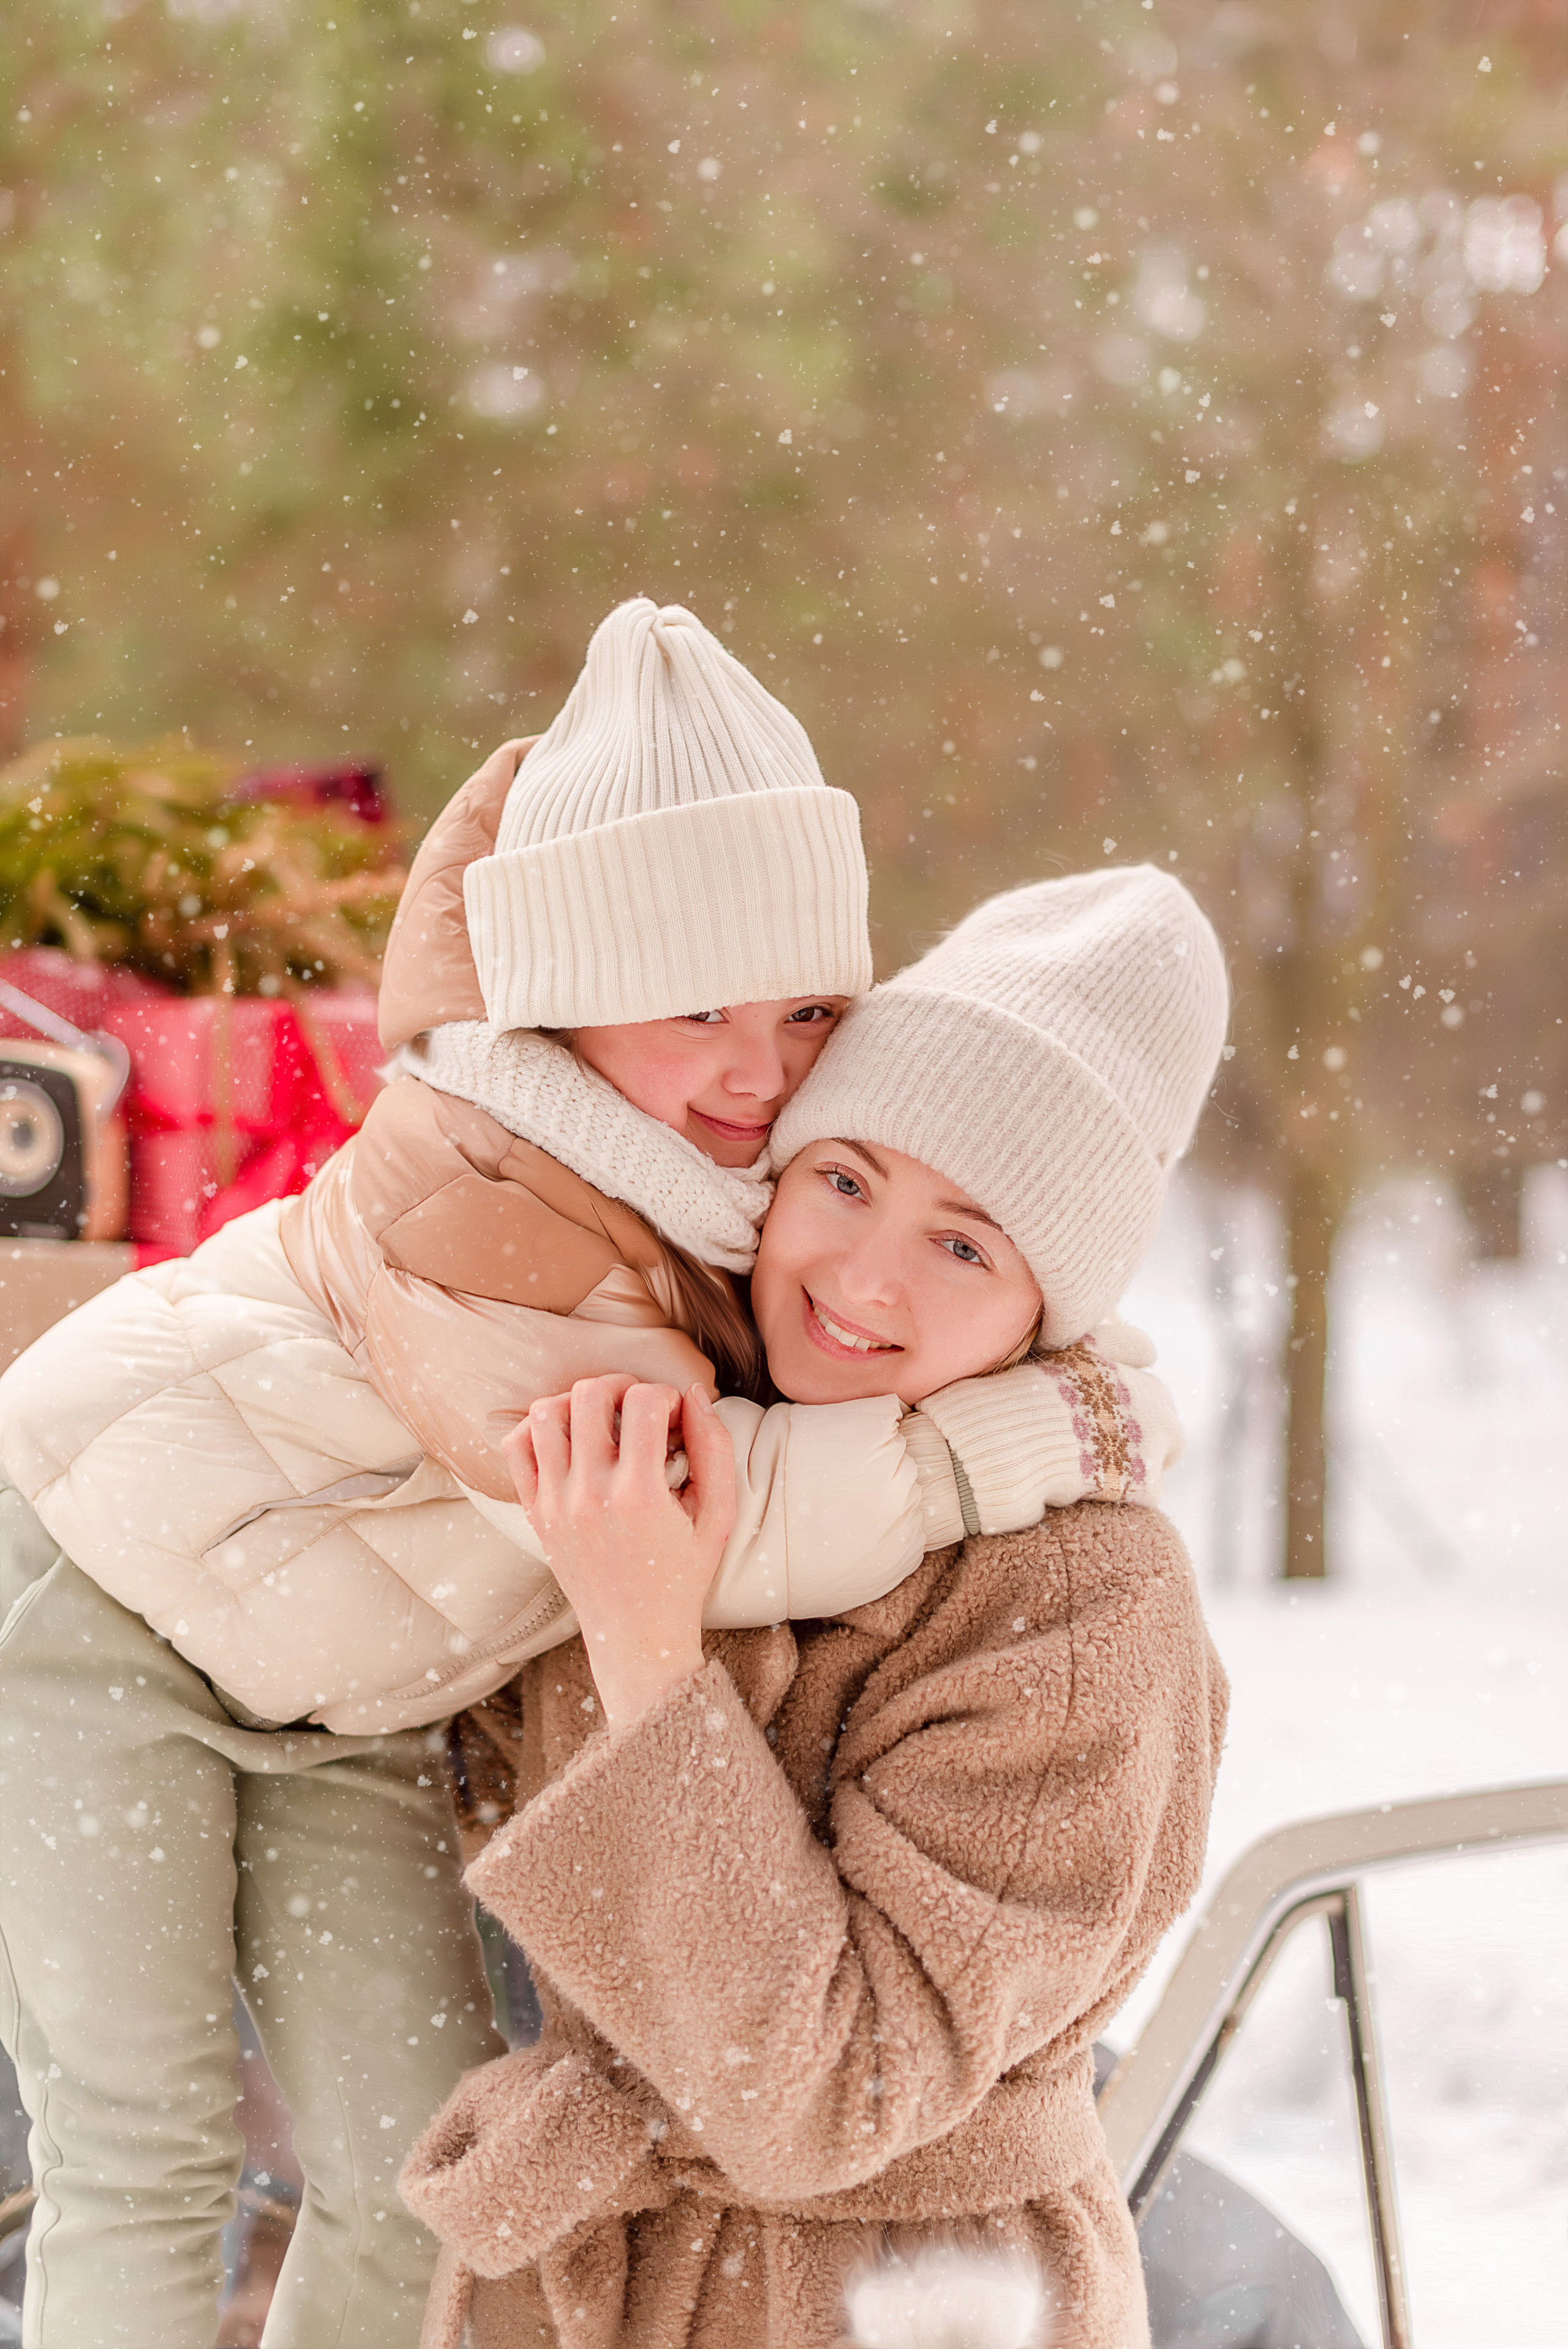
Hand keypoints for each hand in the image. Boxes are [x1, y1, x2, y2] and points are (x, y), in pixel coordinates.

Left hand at [503, 1376, 736, 1729]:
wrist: (637, 1637)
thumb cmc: (684, 1576)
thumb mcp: (718, 1516)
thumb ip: (714, 1449)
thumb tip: (695, 1393)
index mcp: (640, 1495)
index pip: (644, 1401)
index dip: (666, 1395)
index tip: (675, 1419)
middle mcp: (590, 1496)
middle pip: (589, 1394)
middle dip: (621, 1385)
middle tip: (639, 1408)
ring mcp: (555, 1504)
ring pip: (545, 1413)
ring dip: (578, 1402)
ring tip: (603, 1420)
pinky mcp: (536, 1514)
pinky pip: (516, 1447)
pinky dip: (537, 1429)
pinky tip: (569, 1439)